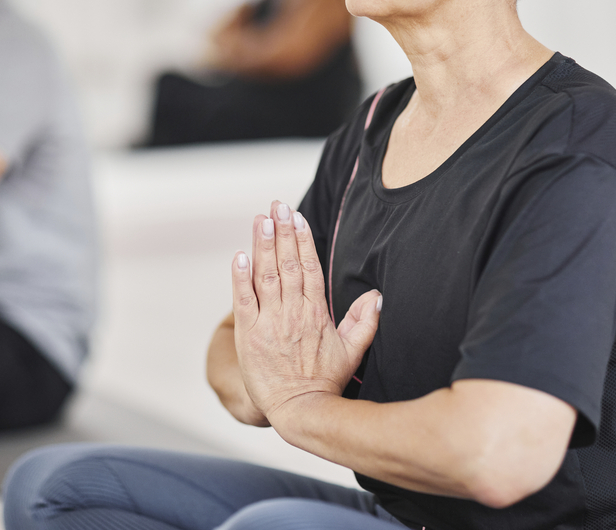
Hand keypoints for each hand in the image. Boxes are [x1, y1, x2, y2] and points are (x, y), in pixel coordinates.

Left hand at [231, 201, 381, 423]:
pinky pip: (243, 300)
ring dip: (262, 245)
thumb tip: (376, 296)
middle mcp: (293, 312)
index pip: (310, 267)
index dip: (303, 240)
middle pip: (287, 263)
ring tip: (261, 219)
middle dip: (282, 231)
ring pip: (266, 275)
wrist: (300, 410)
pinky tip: (240, 255)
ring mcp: (270, 322)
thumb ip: (364, 321)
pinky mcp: (249, 334)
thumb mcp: (353, 351)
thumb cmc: (326, 381)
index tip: (298, 217)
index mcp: (317, 312)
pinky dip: (240, 277)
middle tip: (277, 205)